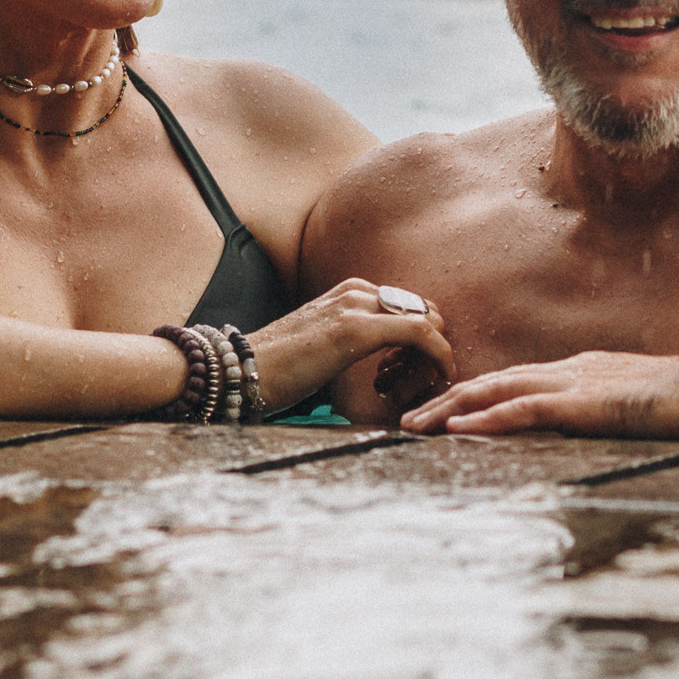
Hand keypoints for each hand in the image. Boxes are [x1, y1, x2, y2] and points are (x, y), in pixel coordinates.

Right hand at [247, 278, 452, 412]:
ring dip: (434, 355)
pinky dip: (439, 355)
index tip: (413, 372)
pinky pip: (421, 332)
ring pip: (427, 320)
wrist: (238, 373)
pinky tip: (439, 377)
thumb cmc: (276, 370)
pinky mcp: (356, 329)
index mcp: (348, 292)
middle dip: (432, 346)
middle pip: (424, 310)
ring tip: (416, 387)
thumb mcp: (323, 346)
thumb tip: (382, 363)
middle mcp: (356, 291)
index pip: (409, 306)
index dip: (422, 339)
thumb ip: (352, 341)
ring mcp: (356, 306)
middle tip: (418, 381)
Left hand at [398, 349, 678, 439]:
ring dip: (450, 409)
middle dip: (443, 401)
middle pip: (490, 382)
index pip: (510, 382)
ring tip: (414, 426)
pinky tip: (461, 429)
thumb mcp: (633, 410)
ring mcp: (575, 383)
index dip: (468, 396)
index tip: (435, 413)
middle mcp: (567, 370)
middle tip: (405, 420)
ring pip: (497, 392)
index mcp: (577, 371)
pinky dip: (488, 418)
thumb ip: (604, 417)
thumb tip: (582, 434)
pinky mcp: (586, 404)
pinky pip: (527, 410)